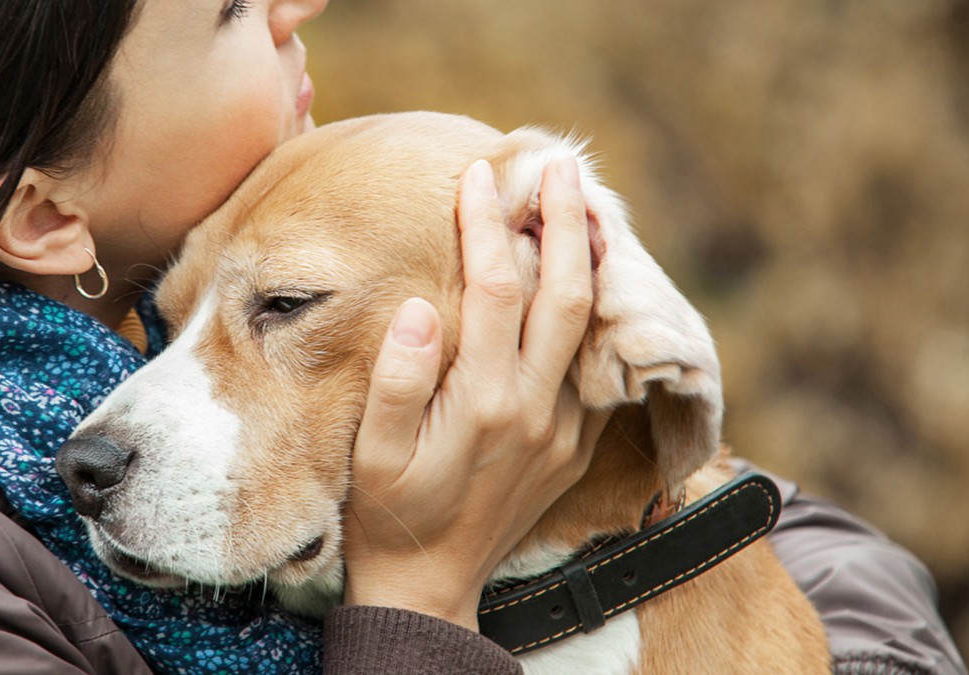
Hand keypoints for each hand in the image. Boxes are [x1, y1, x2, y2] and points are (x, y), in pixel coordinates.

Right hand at [341, 157, 604, 630]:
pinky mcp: (576, 446)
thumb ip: (397, 380)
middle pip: (565, 294)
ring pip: (591, 327)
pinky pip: (596, 367)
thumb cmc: (389, 514)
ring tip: (588, 206)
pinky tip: (586, 282)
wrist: (432, 584)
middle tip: (560, 164)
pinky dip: (595, 314)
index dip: (487, 225)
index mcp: (483, 402)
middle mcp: (535, 409)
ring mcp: (564, 429)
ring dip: (592, 260)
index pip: (495, 289)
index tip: (478, 176)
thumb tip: (419, 307)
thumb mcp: (373, 454)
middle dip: (564, 222)